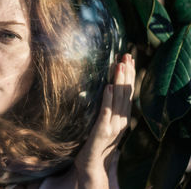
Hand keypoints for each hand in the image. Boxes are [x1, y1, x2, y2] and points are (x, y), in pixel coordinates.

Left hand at [74, 53, 134, 187]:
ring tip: (120, 65)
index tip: (129, 58)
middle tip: (127, 55)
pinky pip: (106, 113)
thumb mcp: (102, 121)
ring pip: (119, 100)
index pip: (128, 92)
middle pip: (127, 93)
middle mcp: (122, 120)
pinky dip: (108, 99)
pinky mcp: (102, 131)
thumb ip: (106, 107)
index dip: (129, 75)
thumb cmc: (94, 142)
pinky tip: (108, 87)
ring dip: (120, 81)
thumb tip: (104, 87)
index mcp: (122, 117)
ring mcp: (113, 126)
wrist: (91, 165)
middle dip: (127, 73)